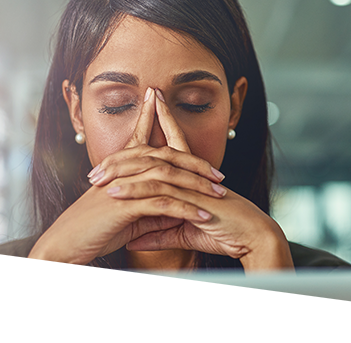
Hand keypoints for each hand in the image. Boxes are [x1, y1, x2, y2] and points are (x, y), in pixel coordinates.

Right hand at [28, 87, 220, 267]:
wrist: (63, 246)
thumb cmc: (92, 232)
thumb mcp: (127, 216)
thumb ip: (150, 206)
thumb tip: (177, 205)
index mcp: (120, 168)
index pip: (149, 144)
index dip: (170, 136)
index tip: (204, 154)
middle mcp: (122, 170)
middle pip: (166, 156)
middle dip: (196, 164)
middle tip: (219, 175)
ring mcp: (123, 185)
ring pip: (168, 177)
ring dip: (197, 186)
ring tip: (220, 195)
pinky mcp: (124, 205)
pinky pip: (163, 203)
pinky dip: (187, 209)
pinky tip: (204, 216)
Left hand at [100, 87, 293, 270]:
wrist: (252, 238)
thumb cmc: (225, 234)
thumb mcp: (184, 233)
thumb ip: (159, 233)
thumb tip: (134, 239)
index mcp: (192, 177)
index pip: (171, 145)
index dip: (157, 126)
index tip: (142, 112)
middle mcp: (191, 174)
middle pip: (155, 152)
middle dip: (127, 151)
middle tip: (99, 161)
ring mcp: (192, 184)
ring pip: (152, 170)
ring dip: (123, 172)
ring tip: (97, 178)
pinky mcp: (194, 198)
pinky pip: (160, 192)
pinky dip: (137, 192)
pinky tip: (116, 193)